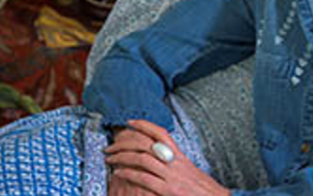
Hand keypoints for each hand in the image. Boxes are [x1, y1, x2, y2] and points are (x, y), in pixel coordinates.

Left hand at [105, 120, 229, 195]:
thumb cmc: (202, 189)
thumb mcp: (188, 171)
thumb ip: (174, 163)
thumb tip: (157, 157)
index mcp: (180, 156)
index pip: (161, 133)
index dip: (144, 125)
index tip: (129, 122)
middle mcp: (175, 162)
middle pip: (146, 144)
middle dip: (125, 142)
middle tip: (110, 146)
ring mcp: (171, 176)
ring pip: (142, 159)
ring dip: (122, 157)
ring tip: (110, 158)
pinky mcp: (168, 190)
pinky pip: (144, 179)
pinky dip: (129, 174)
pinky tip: (118, 174)